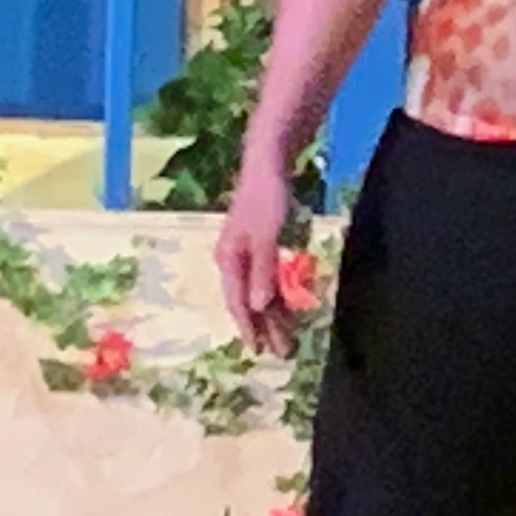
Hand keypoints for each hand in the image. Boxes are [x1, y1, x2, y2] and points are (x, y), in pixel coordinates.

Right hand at [216, 145, 302, 356]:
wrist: (268, 164)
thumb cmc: (266, 198)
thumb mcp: (266, 236)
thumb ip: (262, 270)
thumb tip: (256, 307)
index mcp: (228, 259)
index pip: (236, 301)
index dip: (248, 326)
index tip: (259, 349)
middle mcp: (233, 260)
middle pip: (248, 300)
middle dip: (264, 327)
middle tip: (281, 352)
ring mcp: (247, 253)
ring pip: (259, 291)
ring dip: (272, 315)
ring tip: (286, 339)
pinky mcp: (262, 245)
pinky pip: (268, 278)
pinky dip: (277, 295)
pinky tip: (287, 309)